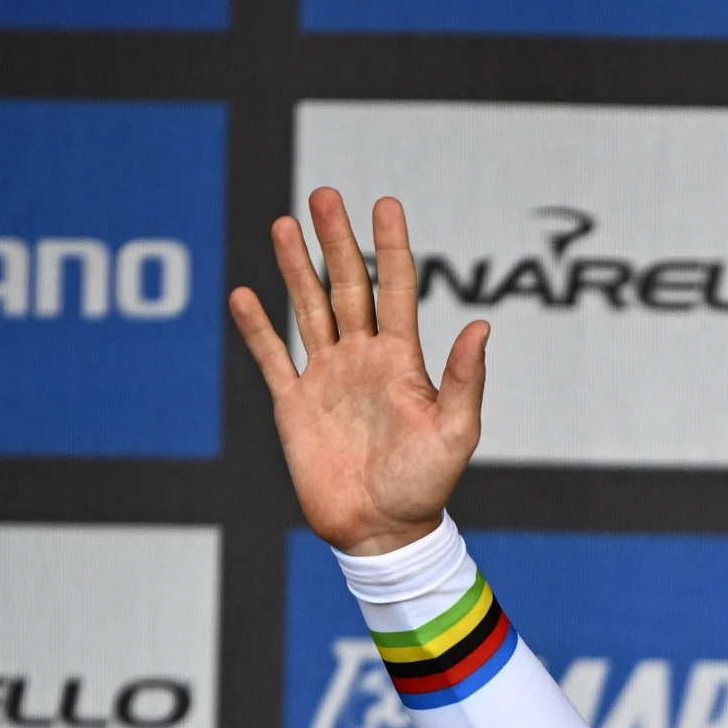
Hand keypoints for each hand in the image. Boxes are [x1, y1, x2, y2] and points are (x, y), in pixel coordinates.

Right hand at [228, 190, 489, 555]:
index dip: (392, 247)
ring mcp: (326, 378)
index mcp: (402, 361)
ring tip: (284, 224)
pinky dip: (256, 329)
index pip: (397, 289)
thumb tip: (483, 326)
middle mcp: (362, 360)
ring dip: (296, 269)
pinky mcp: (295, 405)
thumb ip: (464, 378)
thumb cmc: (427, 486)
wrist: (382, 532)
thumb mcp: (456, 432)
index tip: (385, 205)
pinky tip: (245, 295)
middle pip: (348, 286)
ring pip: (309, 309)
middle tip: (324, 195)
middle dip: (335, 241)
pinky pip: (272, 357)